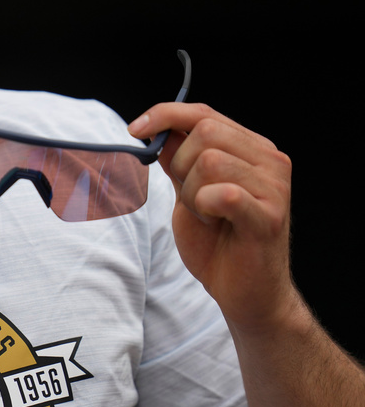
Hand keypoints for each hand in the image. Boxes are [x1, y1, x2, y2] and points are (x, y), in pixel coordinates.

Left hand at [129, 102, 296, 332]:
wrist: (244, 292)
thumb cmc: (218, 244)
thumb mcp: (189, 193)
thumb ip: (179, 161)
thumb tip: (157, 130)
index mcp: (252, 149)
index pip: (205, 113)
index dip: (165, 115)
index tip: (133, 129)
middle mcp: (269, 160)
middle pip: (205, 132)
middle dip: (181, 166)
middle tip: (192, 200)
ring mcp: (274, 186)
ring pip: (209, 162)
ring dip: (193, 194)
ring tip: (208, 216)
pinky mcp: (269, 215)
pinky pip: (223, 193)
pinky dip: (204, 207)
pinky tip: (214, 222)